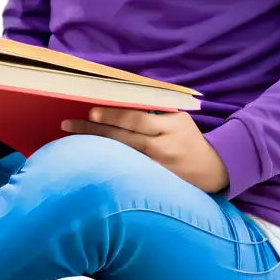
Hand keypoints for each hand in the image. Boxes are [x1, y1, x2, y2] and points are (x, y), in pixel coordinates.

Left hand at [61, 109, 229, 193]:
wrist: (212, 169)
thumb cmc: (188, 137)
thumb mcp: (178, 117)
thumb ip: (154, 108)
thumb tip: (121, 95)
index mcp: (170, 126)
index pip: (137, 119)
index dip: (114, 115)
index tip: (92, 111)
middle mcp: (163, 147)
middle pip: (122, 138)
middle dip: (93, 130)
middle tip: (67, 124)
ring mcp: (157, 168)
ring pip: (120, 156)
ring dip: (94, 147)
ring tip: (70, 139)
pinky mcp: (153, 184)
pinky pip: (126, 171)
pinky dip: (106, 164)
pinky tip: (88, 160)